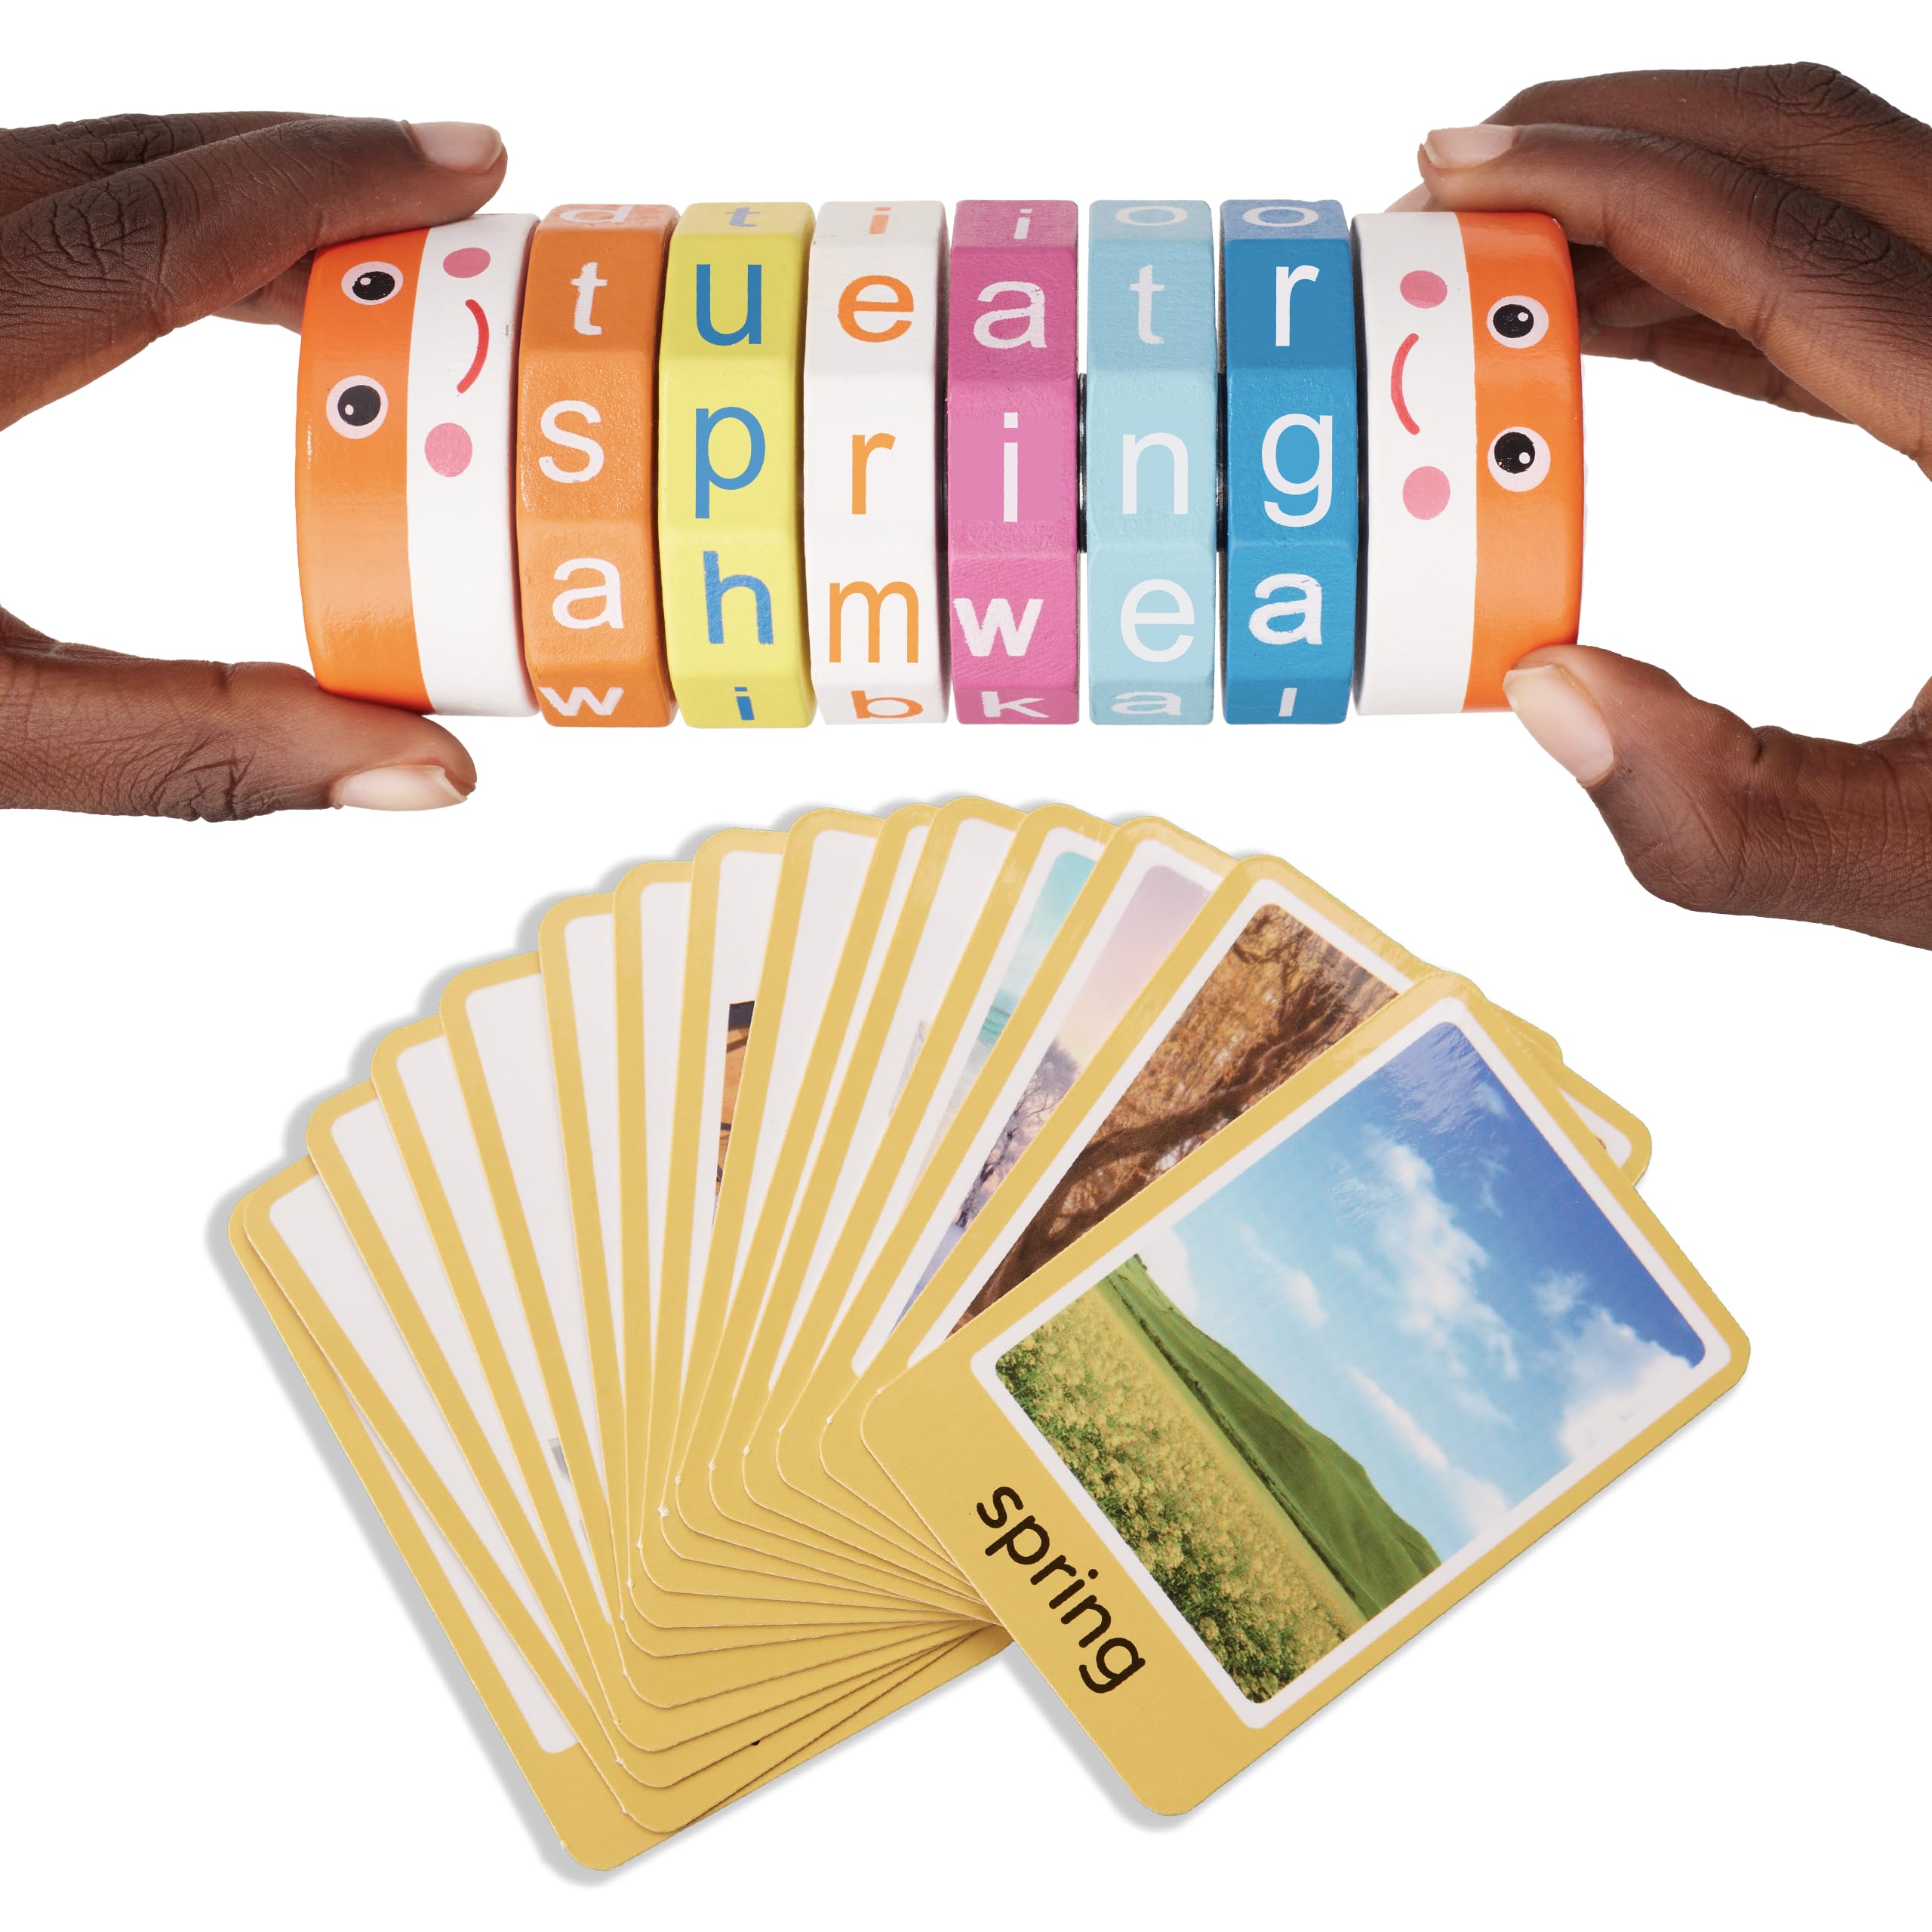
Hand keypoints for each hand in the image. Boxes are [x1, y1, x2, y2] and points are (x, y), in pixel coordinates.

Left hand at [0, 112, 505, 817]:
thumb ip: (201, 748)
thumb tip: (424, 769)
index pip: (155, 226)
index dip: (330, 184)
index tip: (466, 166)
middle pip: (114, 153)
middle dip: (297, 164)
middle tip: (441, 197)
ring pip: (46, 160)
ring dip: (206, 188)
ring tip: (334, 250)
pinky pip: (0, 203)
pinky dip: (112, 218)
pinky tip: (165, 283)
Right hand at [1404, 63, 1931, 947]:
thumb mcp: (1920, 863)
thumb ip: (1717, 815)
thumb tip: (1544, 694)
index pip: (1780, 249)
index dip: (1599, 190)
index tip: (1456, 176)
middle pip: (1816, 146)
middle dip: (1617, 136)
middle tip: (1454, 177)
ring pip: (1840, 186)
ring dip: (1664, 200)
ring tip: (1512, 258)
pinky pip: (1860, 269)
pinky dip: (1728, 277)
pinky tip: (1628, 326)